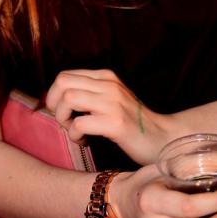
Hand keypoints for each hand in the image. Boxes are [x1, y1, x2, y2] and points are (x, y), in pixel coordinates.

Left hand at [45, 69, 172, 164]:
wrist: (163, 139)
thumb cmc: (131, 123)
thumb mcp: (109, 98)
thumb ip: (87, 93)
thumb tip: (54, 99)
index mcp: (105, 77)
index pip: (64, 76)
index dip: (53, 95)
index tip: (60, 111)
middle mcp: (108, 85)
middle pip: (62, 83)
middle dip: (54, 105)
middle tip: (64, 121)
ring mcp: (113, 102)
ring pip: (68, 99)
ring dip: (63, 119)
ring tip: (75, 131)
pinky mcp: (116, 123)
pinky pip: (79, 124)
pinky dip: (75, 135)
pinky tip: (85, 141)